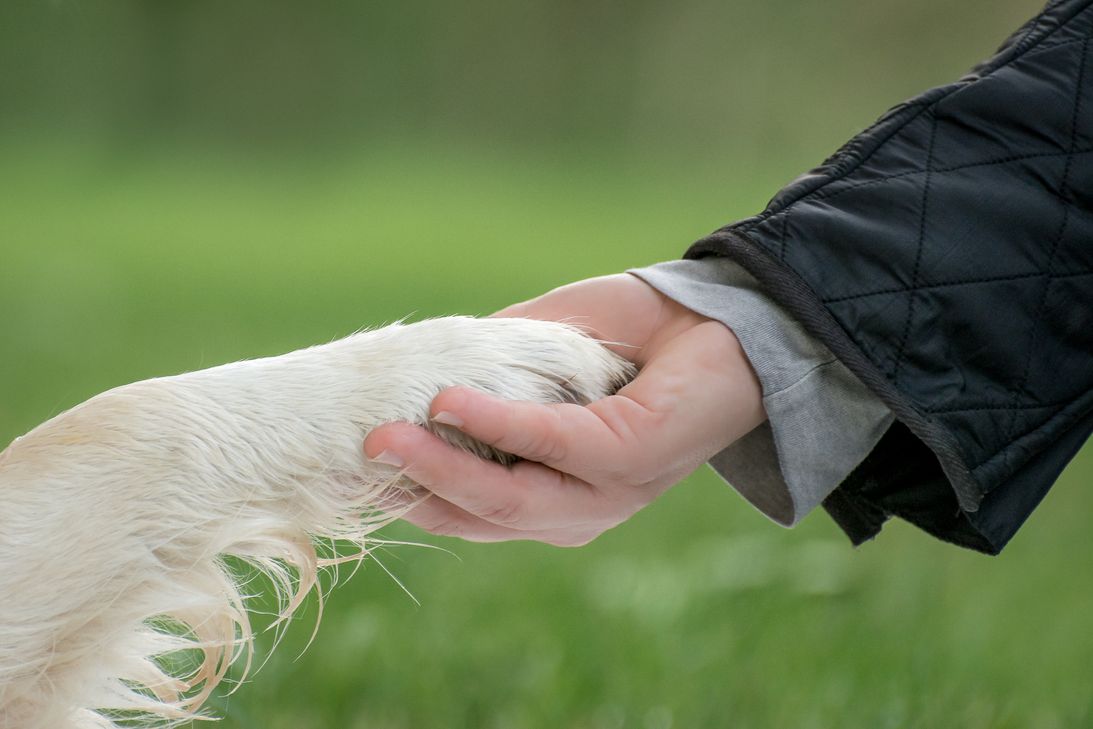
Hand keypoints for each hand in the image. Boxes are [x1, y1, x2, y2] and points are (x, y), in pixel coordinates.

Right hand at [363, 273, 764, 545]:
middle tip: (360, 449)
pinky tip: (448, 401)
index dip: (417, 493)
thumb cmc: (638, 337)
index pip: (474, 513)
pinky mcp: (630, 459)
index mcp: (558, 493)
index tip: (361, 466)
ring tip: (385, 435)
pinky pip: (549, 444)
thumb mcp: (548, 352)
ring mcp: (608, 492)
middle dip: (415, 488)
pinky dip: (494, 422)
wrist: (724, 320)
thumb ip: (493, 369)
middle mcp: (581, 509)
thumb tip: (426, 372)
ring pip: (507, 498)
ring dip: (441, 466)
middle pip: (481, 518)